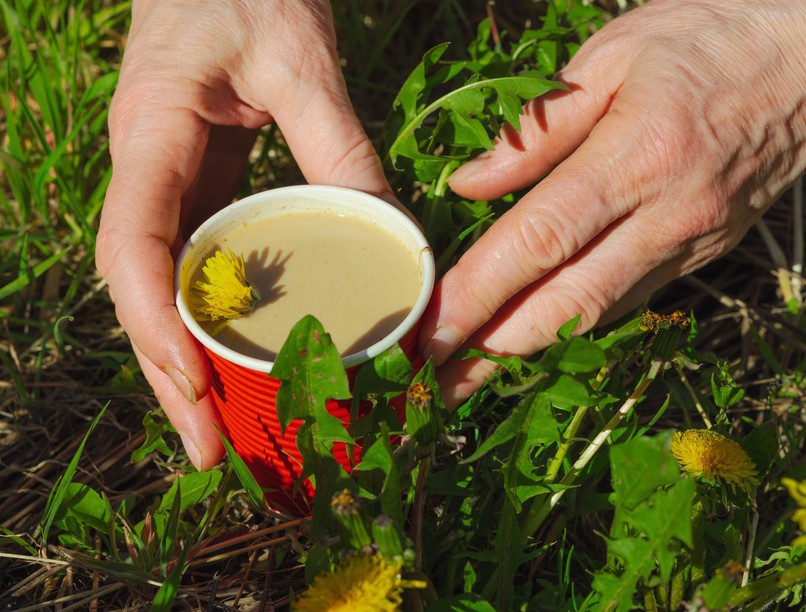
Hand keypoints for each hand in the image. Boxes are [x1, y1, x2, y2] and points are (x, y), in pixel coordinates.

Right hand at [96, 0, 393, 467]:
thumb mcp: (301, 61)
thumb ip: (338, 143)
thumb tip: (385, 234)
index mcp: (153, 136)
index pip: (134, 244)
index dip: (155, 321)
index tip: (191, 383)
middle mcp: (147, 174)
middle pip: (145, 290)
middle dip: (170, 373)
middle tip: (208, 450)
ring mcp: (167, 187)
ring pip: (166, 289)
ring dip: (189, 362)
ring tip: (223, 432)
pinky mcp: (196, 189)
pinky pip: (198, 265)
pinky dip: (215, 321)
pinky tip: (241, 362)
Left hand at [420, 0, 805, 407]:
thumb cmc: (706, 43)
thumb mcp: (612, 56)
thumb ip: (536, 128)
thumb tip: (468, 184)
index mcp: (635, 156)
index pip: (540, 242)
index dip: (481, 294)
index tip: (433, 330)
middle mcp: (664, 215)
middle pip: (569, 303)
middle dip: (497, 350)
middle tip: (441, 383)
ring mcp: (688, 244)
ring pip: (599, 314)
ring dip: (532, 351)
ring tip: (475, 374)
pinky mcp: (700, 255)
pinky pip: (627, 300)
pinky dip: (575, 323)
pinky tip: (537, 335)